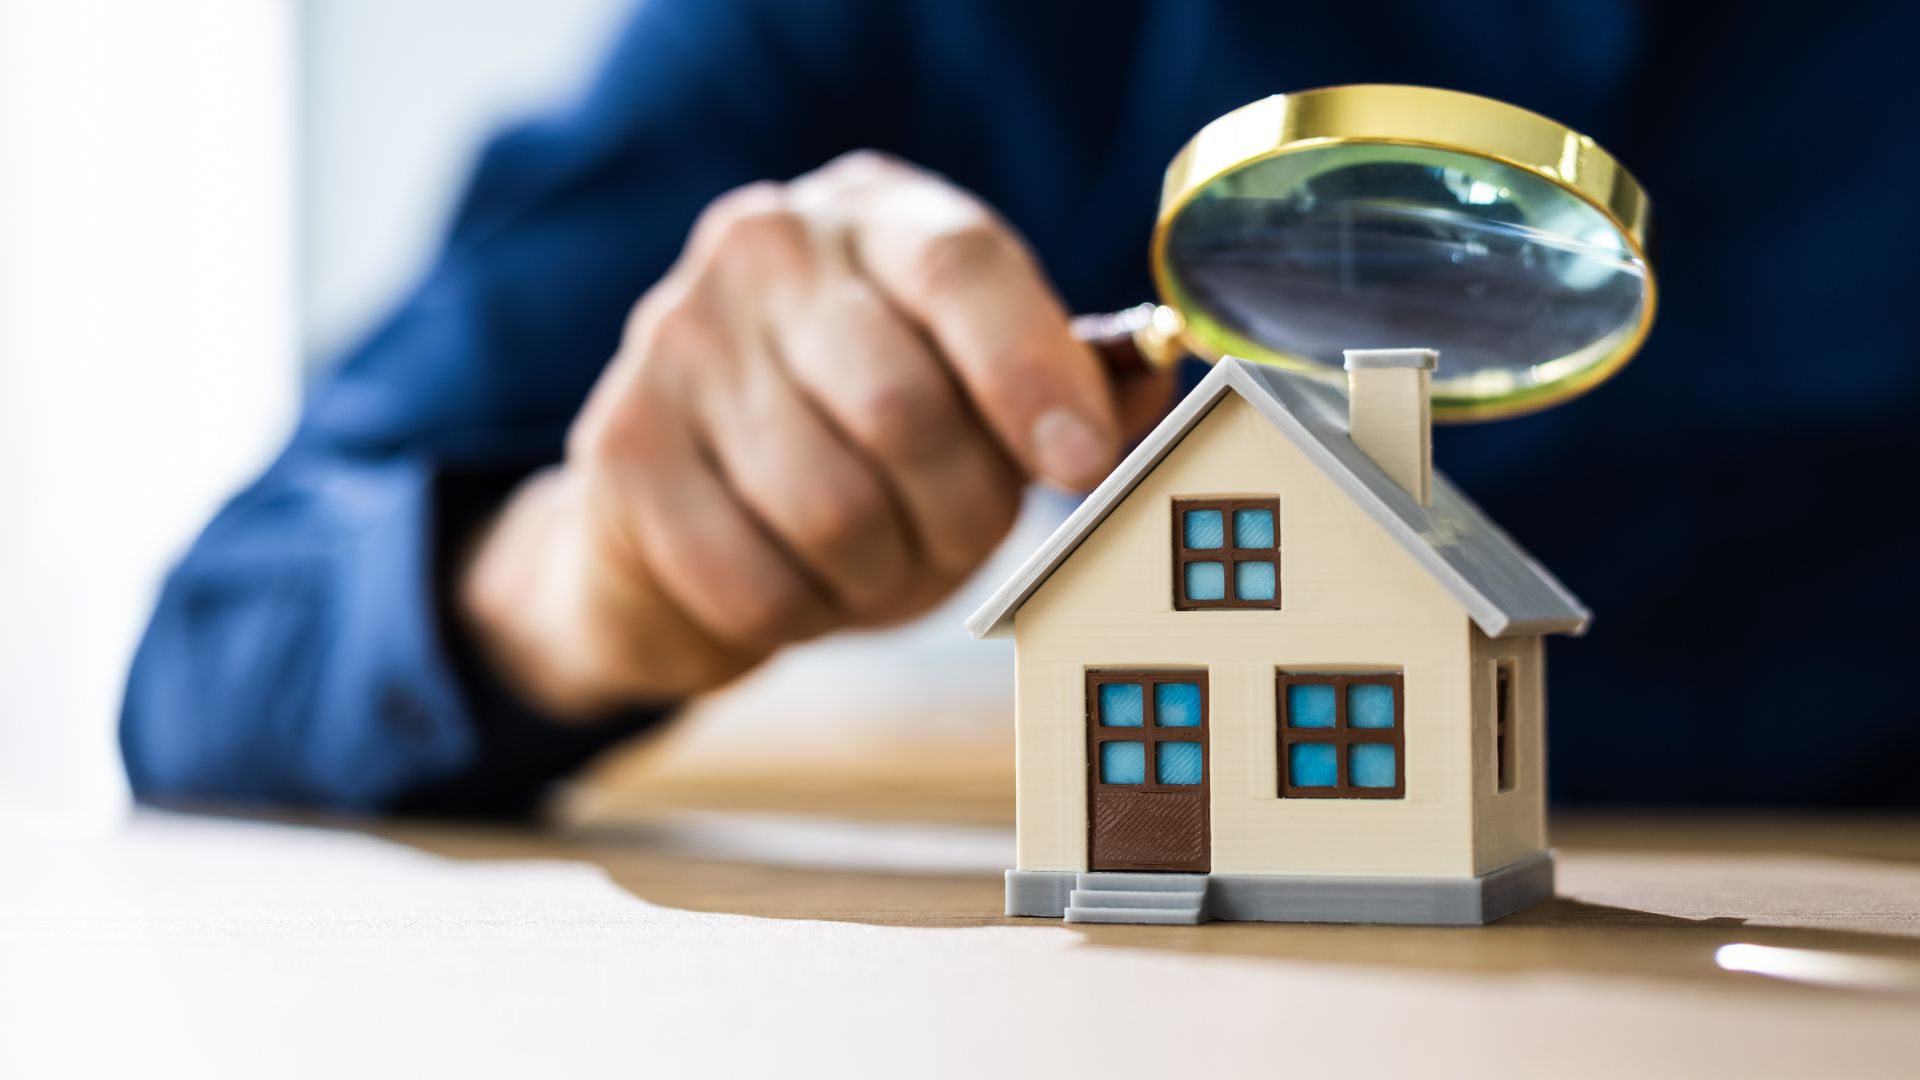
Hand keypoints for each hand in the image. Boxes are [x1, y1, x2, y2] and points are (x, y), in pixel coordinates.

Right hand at [460, 151, 1164, 716]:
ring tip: (869, 560)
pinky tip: (792, 582)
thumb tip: (1168, 372)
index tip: (1081, 468)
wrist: (676, 511)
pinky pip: (752, 578)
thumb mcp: (968, 398)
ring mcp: (675, 338)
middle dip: (957, 514)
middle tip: (956, 539)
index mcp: (875, 216)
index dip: (1032, 376)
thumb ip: (1067, 385)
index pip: (963, 269)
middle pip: (904, 409)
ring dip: (879, 575)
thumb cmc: (859, 443)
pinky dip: (798, 613)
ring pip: (831, 508)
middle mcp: (766, 249)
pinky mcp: (619, 447)